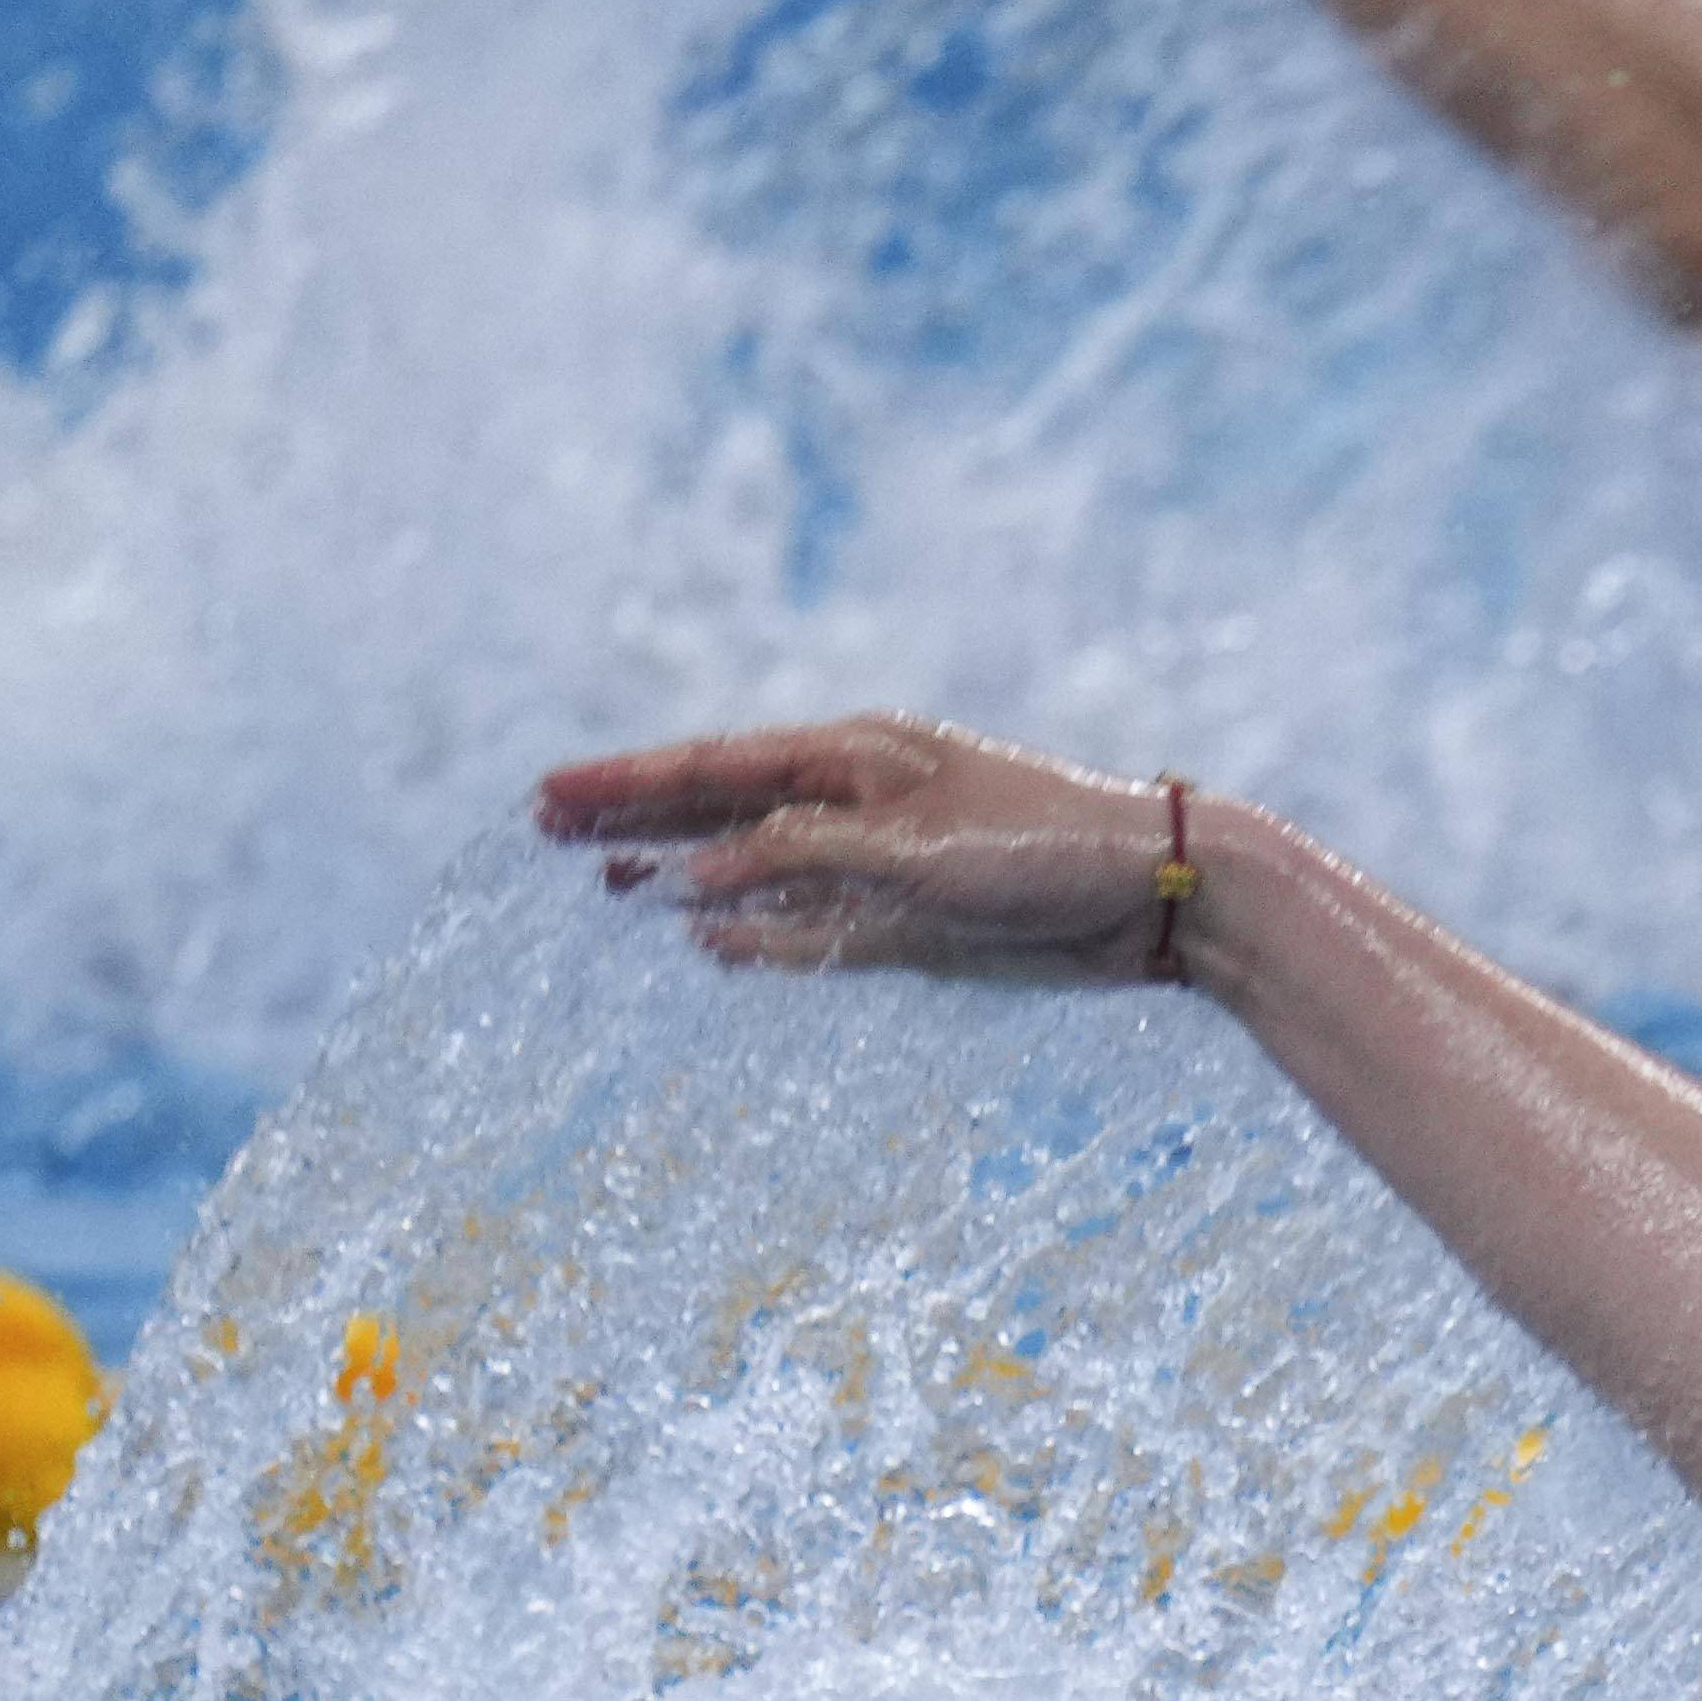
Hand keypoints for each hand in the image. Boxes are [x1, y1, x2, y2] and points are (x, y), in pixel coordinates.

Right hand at [537, 717, 1204, 984]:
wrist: (1158, 893)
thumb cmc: (1046, 847)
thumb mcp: (917, 852)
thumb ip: (804, 860)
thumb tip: (694, 884)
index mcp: (857, 756)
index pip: (716, 766)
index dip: (629, 783)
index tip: (549, 796)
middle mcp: (860, 801)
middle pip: (723, 807)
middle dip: (636, 817)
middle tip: (543, 828)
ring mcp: (883, 862)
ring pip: (759, 867)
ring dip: (685, 872)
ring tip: (604, 882)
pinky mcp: (916, 922)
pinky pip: (814, 928)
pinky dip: (759, 936)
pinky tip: (706, 944)